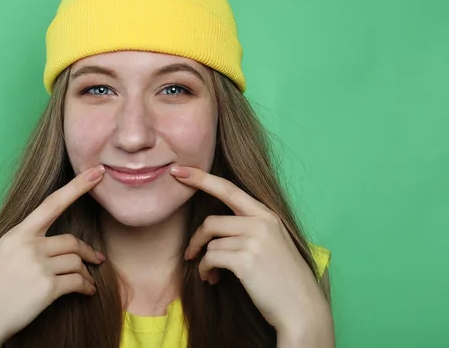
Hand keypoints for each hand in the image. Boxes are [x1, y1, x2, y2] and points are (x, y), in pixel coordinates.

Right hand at [0, 165, 106, 347]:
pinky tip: (87, 292)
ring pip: (76, 262)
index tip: (97, 172)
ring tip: (88, 281)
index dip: (78, 186)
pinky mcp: (47, 288)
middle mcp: (29, 246)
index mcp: (16, 234)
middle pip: (71, 241)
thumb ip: (21, 245)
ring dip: (85, 271)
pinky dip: (86, 287)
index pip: (52, 203)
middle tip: (96, 258)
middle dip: (86, 250)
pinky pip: (77, 282)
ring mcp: (39, 266)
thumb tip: (42, 244)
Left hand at [170, 165, 331, 336]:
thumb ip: (249, 227)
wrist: (302, 309)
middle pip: (212, 221)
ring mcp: (254, 240)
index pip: (228, 188)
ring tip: (211, 275)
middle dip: (196, 238)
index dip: (201, 178)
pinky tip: (213, 280)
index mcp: (267, 214)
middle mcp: (261, 222)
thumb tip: (214, 228)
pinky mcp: (245, 260)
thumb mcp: (272, 242)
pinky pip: (211, 258)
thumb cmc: (283, 279)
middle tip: (189, 253)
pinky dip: (206, 270)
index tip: (178, 170)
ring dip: (204, 261)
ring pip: (211, 243)